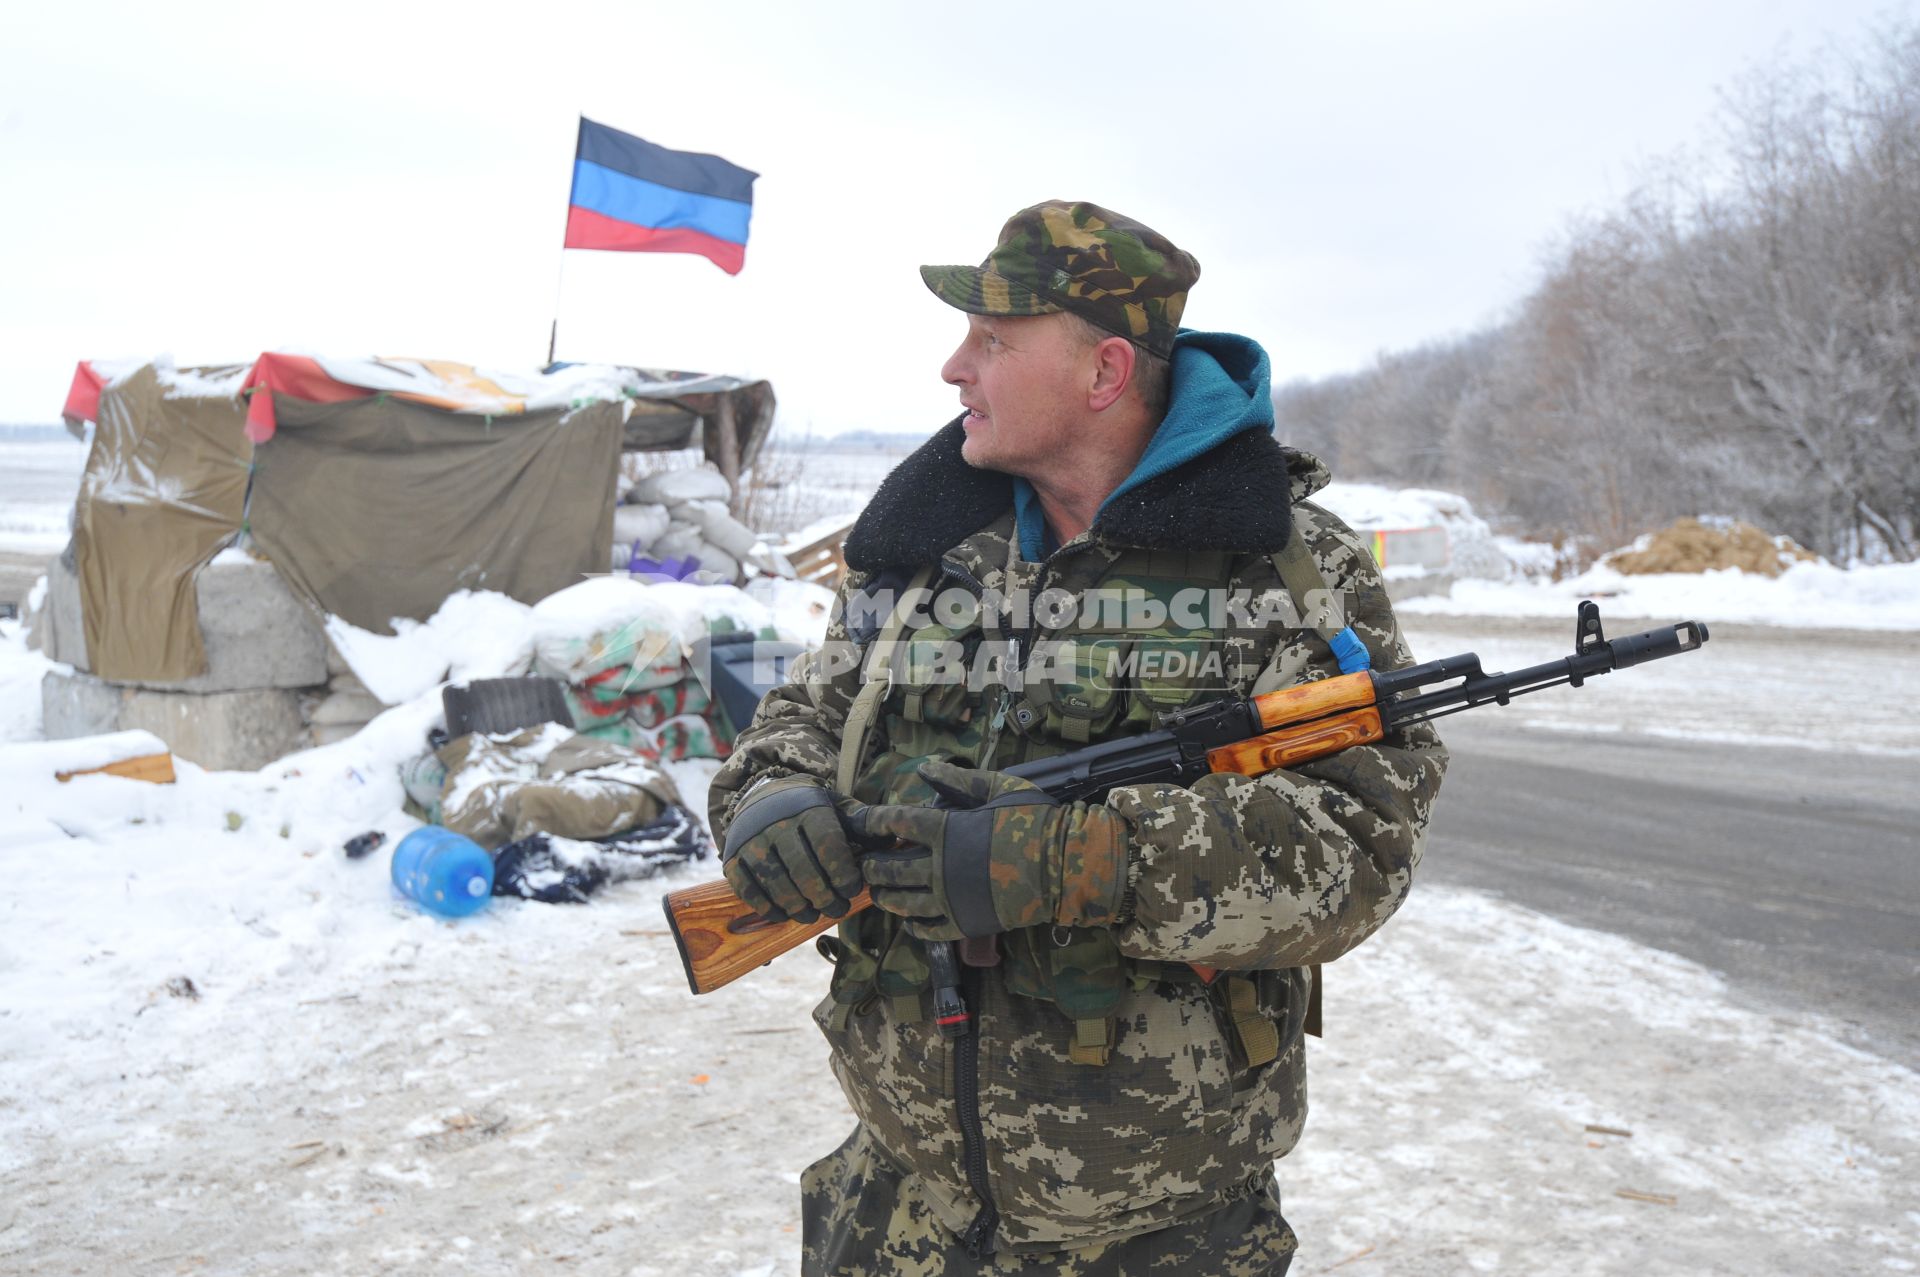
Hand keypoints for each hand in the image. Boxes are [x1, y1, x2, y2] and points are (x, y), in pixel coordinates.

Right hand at [721, 776, 861, 924]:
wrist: (761, 794)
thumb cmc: (809, 808)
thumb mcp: (837, 806)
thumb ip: (863, 822)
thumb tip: (894, 840)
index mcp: (809, 808)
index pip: (828, 845)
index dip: (843, 874)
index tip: (852, 890)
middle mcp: (777, 822)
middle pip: (803, 870)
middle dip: (824, 898)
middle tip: (836, 909)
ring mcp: (751, 840)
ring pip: (776, 883)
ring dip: (798, 907)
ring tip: (812, 914)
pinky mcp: (732, 857)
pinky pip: (748, 889)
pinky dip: (766, 907)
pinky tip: (783, 914)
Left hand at [851, 760, 1129, 940]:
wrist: (1065, 864)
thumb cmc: (1034, 819)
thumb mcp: (998, 787)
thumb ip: (957, 781)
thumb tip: (923, 769)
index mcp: (946, 829)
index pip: (896, 824)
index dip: (875, 822)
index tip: (865, 823)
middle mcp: (940, 866)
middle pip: (891, 868)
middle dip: (873, 865)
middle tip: (865, 863)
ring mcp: (951, 899)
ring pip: (903, 902)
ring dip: (885, 897)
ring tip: (878, 893)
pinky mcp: (965, 923)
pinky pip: (929, 930)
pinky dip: (913, 926)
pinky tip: (908, 922)